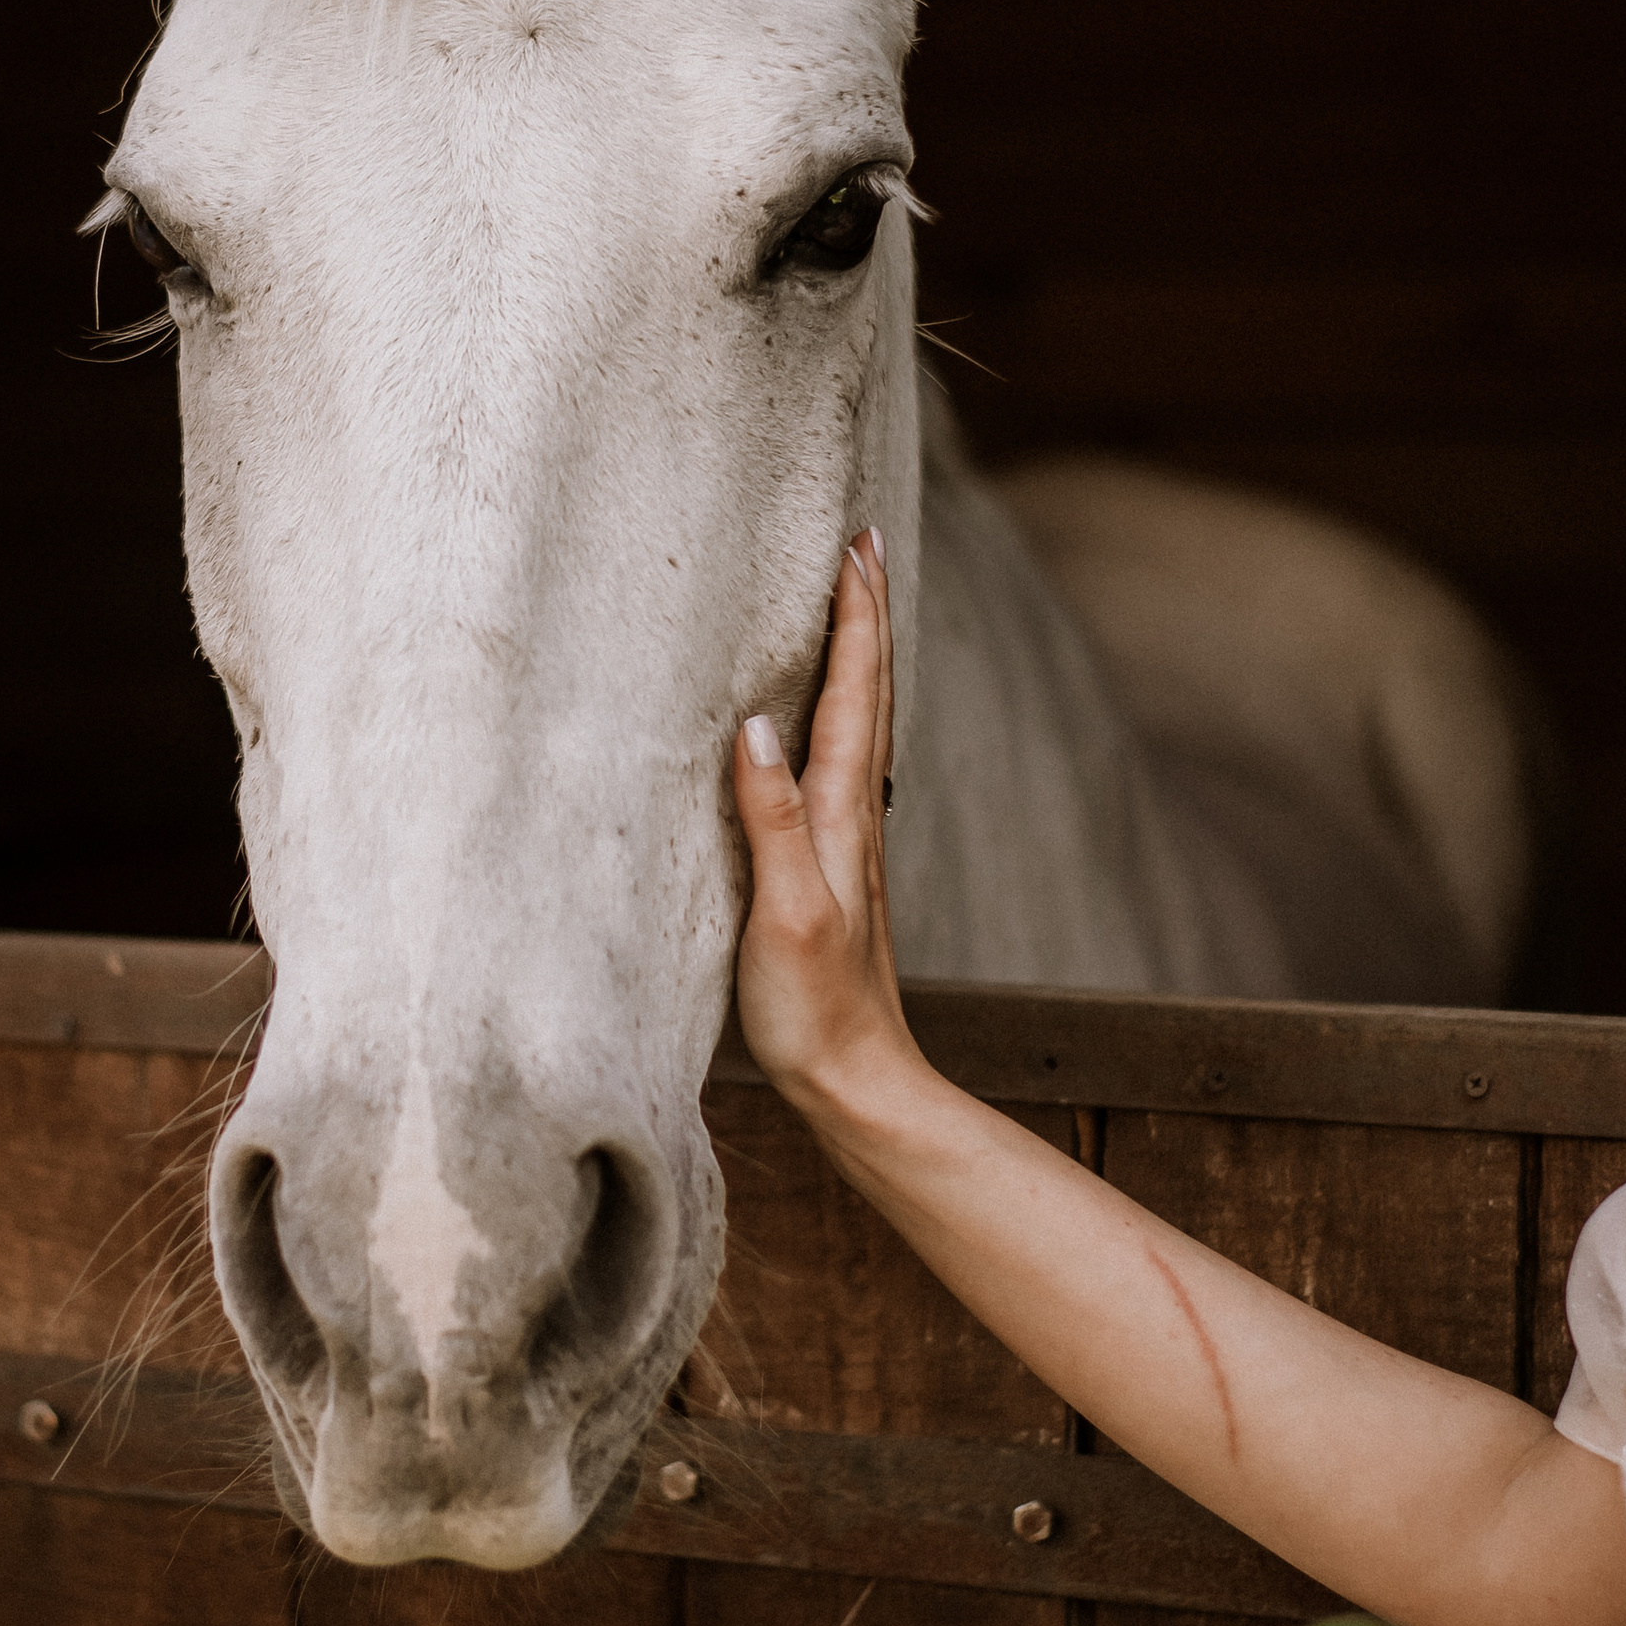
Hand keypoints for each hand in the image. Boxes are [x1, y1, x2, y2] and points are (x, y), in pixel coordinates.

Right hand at [732, 533, 919, 1118]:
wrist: (857, 1081)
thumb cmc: (814, 1008)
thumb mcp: (782, 914)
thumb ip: (770, 820)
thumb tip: (753, 726)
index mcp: (842, 815)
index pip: (854, 692)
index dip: (856, 616)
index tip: (856, 544)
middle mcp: (855, 816)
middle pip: (871, 692)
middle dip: (868, 612)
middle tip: (864, 544)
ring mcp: (850, 841)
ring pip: (865, 722)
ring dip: (863, 655)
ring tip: (854, 604)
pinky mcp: (836, 868)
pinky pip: (847, 761)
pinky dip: (846, 711)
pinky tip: (830, 719)